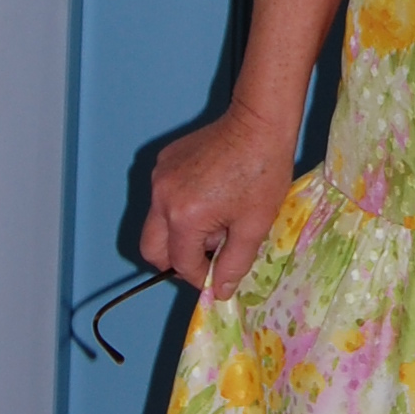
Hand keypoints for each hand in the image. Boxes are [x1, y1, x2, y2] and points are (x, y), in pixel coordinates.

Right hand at [140, 96, 300, 300]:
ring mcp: (159, 177)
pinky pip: (163, 197)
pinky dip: (181, 207)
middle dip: (176, 260)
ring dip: (180, 232)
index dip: (200, 277)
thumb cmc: (262, 172)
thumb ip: (234, 263)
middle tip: (207, 256)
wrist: (258, 122)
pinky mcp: (164, 160)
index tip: (218, 277)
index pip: (181, 264)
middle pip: (152, 249)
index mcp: (184, 217)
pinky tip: (212, 195)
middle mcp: (162, 198)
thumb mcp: (254, 225)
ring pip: (157, 223)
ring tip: (216, 220)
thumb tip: (220, 291)